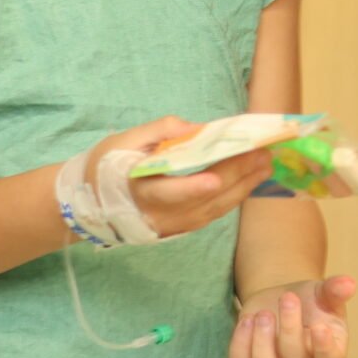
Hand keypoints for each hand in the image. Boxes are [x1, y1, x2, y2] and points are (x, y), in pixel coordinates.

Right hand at [90, 118, 270, 239]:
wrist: (91, 201)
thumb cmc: (107, 165)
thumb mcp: (123, 141)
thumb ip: (159, 131)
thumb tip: (195, 128)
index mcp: (139, 190)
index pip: (168, 192)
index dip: (191, 187)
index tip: (215, 178)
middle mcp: (158, 214)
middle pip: (203, 199)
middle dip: (235, 176)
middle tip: (261, 154)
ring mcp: (172, 225)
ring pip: (214, 209)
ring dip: (243, 187)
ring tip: (265, 165)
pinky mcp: (181, 228)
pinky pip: (213, 214)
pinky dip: (234, 197)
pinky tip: (250, 181)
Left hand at [228, 276, 356, 357]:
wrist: (283, 299)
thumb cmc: (311, 299)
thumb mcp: (324, 292)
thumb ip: (335, 290)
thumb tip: (348, 283)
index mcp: (329, 349)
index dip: (324, 347)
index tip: (319, 326)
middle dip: (290, 327)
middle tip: (288, 297)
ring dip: (262, 344)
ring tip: (263, 314)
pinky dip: (240, 344)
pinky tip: (246, 319)